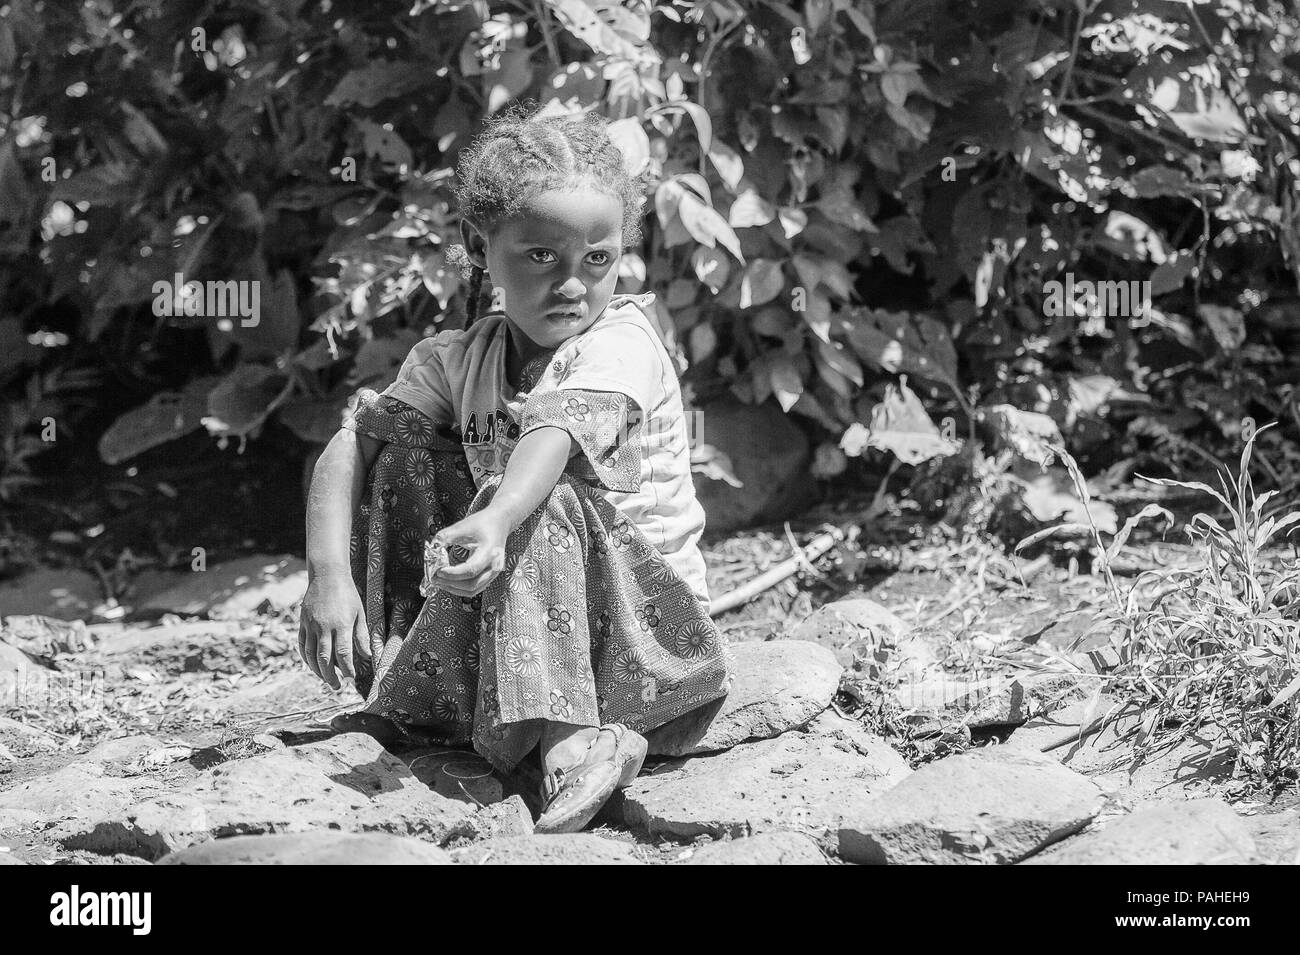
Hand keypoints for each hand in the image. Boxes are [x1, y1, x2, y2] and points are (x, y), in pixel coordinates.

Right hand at [298, 572, 370, 689]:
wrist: (327, 575)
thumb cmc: (348, 595)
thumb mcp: (359, 614)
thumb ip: (362, 636)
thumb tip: (368, 656)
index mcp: (341, 624)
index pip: (343, 653)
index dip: (347, 669)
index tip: (352, 679)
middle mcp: (324, 627)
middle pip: (324, 658)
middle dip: (330, 676)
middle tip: (337, 687)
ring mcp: (310, 625)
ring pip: (310, 655)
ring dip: (317, 671)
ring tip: (326, 680)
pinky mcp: (302, 623)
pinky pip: (302, 645)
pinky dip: (306, 658)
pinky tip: (313, 666)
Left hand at [429, 508, 510, 597]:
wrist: (499, 522)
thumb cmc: (482, 523)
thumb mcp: (462, 526)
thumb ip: (444, 538)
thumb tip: (430, 553)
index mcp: (490, 552)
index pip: (471, 569)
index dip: (452, 573)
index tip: (437, 570)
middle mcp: (495, 566)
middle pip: (472, 584)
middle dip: (450, 583)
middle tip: (434, 577)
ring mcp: (493, 573)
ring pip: (473, 590)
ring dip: (454, 588)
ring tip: (438, 581)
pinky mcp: (489, 576)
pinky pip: (474, 588)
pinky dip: (460, 588)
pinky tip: (448, 582)